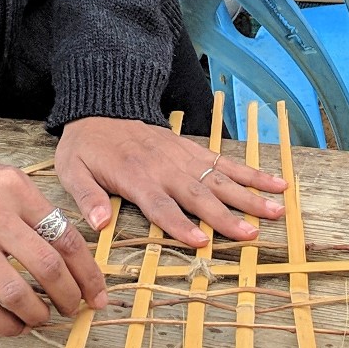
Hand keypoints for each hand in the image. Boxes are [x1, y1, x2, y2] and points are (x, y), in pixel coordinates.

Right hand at [0, 145, 106, 336]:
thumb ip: (31, 210)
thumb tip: (69, 256)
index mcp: (15, 188)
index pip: (65, 237)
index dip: (88, 273)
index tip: (97, 294)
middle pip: (48, 267)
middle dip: (68, 297)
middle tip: (72, 311)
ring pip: (16, 292)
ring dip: (36, 315)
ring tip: (40, 319)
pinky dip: (4, 325)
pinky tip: (12, 326)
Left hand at [56, 116, 283, 248]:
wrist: (102, 106)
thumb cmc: (87, 146)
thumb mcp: (72, 170)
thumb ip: (87, 197)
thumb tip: (98, 224)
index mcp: (135, 177)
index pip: (161, 205)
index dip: (180, 224)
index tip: (202, 241)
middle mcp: (165, 167)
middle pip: (199, 195)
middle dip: (227, 216)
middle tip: (253, 233)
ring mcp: (183, 156)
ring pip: (220, 178)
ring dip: (249, 194)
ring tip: (276, 209)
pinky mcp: (192, 149)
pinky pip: (224, 161)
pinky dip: (250, 172)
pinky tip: (275, 181)